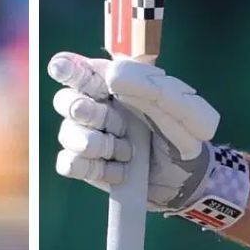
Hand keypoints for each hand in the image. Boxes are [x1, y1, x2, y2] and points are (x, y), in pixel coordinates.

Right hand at [48, 52, 219, 210]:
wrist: (186, 182)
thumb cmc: (185, 137)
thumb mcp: (186, 111)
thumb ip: (156, 89)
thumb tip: (112, 74)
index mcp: (114, 84)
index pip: (79, 69)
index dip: (67, 68)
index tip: (63, 68)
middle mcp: (95, 107)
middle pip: (65, 100)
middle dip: (89, 113)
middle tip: (119, 125)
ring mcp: (87, 137)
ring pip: (67, 133)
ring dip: (99, 145)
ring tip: (128, 153)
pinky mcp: (86, 166)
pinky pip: (69, 163)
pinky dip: (93, 168)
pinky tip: (120, 172)